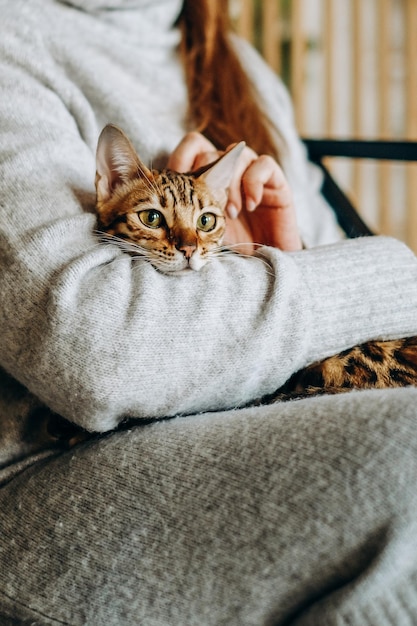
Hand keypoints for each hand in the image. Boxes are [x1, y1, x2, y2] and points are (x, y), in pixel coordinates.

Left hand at [167, 132, 301, 252]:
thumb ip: (181, 217)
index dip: (181, 158)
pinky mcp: (275, 183)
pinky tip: (251, 206)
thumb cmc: (229, 251)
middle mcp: (227, 172)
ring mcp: (251, 175)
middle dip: (204, 178)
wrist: (264, 266)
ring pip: (236, 153)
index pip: (191, 147)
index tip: (177, 184)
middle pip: (209, 150)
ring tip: (230, 214)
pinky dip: (254, 183)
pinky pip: (264, 165)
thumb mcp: (199, 234)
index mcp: (206, 178)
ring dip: (229, 185)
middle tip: (207, 208)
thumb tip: (154, 210)